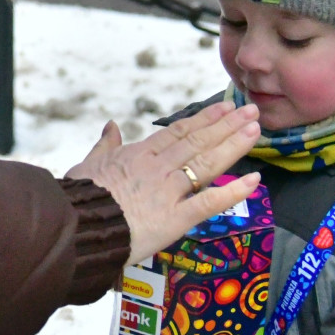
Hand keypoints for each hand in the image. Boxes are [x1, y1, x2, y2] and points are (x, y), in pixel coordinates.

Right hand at [65, 101, 260, 265]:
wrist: (80, 226)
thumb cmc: (79, 198)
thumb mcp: (87, 164)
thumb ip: (104, 145)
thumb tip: (110, 125)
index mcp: (139, 155)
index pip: (178, 132)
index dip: (204, 119)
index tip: (224, 108)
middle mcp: (159, 168)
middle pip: (198, 142)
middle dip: (227, 125)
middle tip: (251, 111)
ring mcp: (169, 192)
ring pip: (207, 164)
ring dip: (233, 146)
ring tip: (255, 130)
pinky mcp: (176, 218)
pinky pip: (208, 203)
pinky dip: (232, 192)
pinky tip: (254, 181)